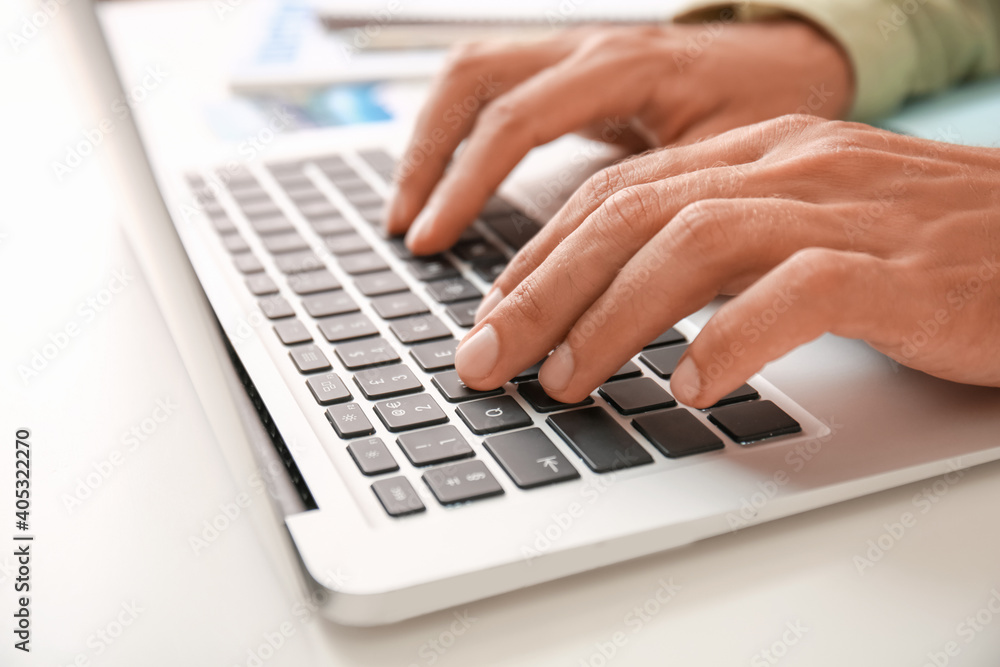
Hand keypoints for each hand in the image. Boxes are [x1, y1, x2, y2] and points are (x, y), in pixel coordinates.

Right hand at [386, 19, 852, 253]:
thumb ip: (672, 211)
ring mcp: (572, 53)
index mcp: (627, 66)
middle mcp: (588, 48)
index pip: (518, 119)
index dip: (467, 185)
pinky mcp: (566, 72)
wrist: (788, 54)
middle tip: (409, 233)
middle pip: (473, 81)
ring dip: (430, 144)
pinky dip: (457, 138)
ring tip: (409, 214)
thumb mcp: (734, 162)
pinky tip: (448, 187)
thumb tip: (621, 295)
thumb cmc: (770, 106)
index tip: (433, 243)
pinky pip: (490, 88)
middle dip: (428, 160)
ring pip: (470, 76)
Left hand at [454, 115, 999, 406]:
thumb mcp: (803, 227)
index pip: (617, 192)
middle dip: (542, 289)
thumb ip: (718, 250)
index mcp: (758, 152)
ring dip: (611, 316)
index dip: (540, 255)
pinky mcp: (898, 268)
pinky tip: (688, 387)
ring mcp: (844, 209)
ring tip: (565, 380)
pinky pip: (795, 293)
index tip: (493, 315)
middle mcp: (788, 166)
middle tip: (488, 357)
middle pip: (630, 214)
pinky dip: (731, 339)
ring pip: (693, 242)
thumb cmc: (926, 248)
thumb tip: (617, 306)